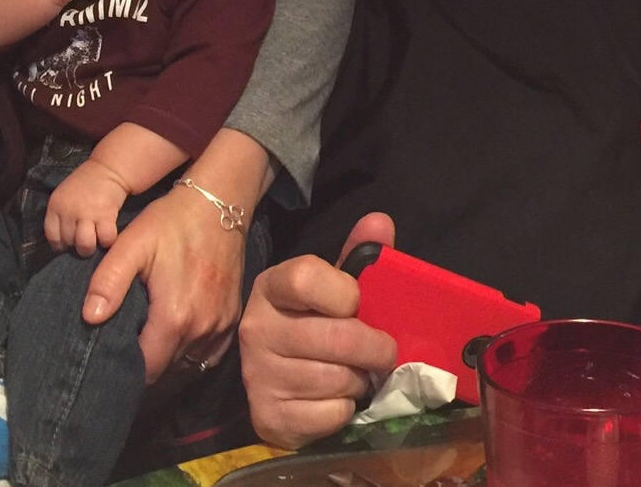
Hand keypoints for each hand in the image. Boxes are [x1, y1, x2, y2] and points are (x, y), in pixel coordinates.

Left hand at [45, 159, 128, 255]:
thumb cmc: (85, 184)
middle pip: (69, 242)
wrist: (108, 169)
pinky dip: (108, 241)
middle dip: (76, 244)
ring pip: (85, 245)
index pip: (52, 236)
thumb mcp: (64, 195)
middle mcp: (69, 211)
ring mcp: (87, 214)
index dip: (59, 244)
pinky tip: (108, 235)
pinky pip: (105, 239)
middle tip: (84, 238)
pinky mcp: (106, 215)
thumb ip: (60, 215)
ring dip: (90, 248)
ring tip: (95, 242)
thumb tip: (62, 241)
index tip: (67, 244)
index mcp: (55, 205)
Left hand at [80, 179, 249, 382]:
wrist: (219, 202)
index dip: (126, 369)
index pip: (147, 369)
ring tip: (148, 340)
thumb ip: (109, 282)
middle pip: (167, 370)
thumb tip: (90, 318)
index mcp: (175, 317)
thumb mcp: (132, 245)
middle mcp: (202, 329)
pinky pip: (209, 353)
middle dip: (145, 364)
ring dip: (168, 358)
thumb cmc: (171, 222)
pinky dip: (191, 351)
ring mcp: (222, 325)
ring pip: (188, 363)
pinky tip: (176, 335)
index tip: (111, 357)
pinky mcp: (233, 318)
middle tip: (125, 345)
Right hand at [239, 213, 400, 448]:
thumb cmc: (314, 322)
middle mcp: (256, 329)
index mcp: (271, 287)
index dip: (345, 292)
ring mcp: (258, 376)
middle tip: (384, 352)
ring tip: (354, 373)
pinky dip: (345, 410)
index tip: (357, 303)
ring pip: (338, 379)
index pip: (306, 278)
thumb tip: (381, 221)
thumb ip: (359, 255)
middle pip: (338, 338)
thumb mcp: (333, 285)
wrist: (277, 378)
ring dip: (360, 380)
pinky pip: (331, 414)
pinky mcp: (268, 417)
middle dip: (376, 348)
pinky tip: (334, 399)